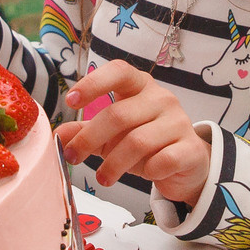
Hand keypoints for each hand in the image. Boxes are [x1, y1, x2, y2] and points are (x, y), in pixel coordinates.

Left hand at [57, 60, 209, 201]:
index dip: (93, 83)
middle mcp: (162, 99)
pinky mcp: (191, 148)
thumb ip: (86, 131)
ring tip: (103, 178)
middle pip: (119, 114)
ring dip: (114, 163)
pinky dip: (149, 171)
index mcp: (141, 87)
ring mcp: (179, 122)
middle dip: (90, 139)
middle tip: (73, 158)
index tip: (71, 102)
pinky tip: (146, 175)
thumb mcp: (112, 135)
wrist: (187, 163)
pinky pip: (164, 160)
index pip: (119, 72)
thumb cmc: (146, 142)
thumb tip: (58, 134)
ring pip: (138, 141)